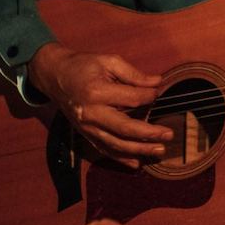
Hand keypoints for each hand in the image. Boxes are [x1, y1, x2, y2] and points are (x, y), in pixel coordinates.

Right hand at [27, 42, 170, 166]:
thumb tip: (157, 82)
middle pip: (125, 128)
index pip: (132, 98)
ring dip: (139, 149)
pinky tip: (137, 163)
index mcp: (98, 92)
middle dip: (150, 133)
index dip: (149, 96)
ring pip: (116, 144)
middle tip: (169, 135)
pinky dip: (121, 159)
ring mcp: (87, 127)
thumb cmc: (83, 66)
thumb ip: (133, 74)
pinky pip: (104, 150)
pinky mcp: (85, 134)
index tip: (158, 92)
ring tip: (159, 150)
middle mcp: (92, 113)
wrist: (55, 76)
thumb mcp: (108, 61)